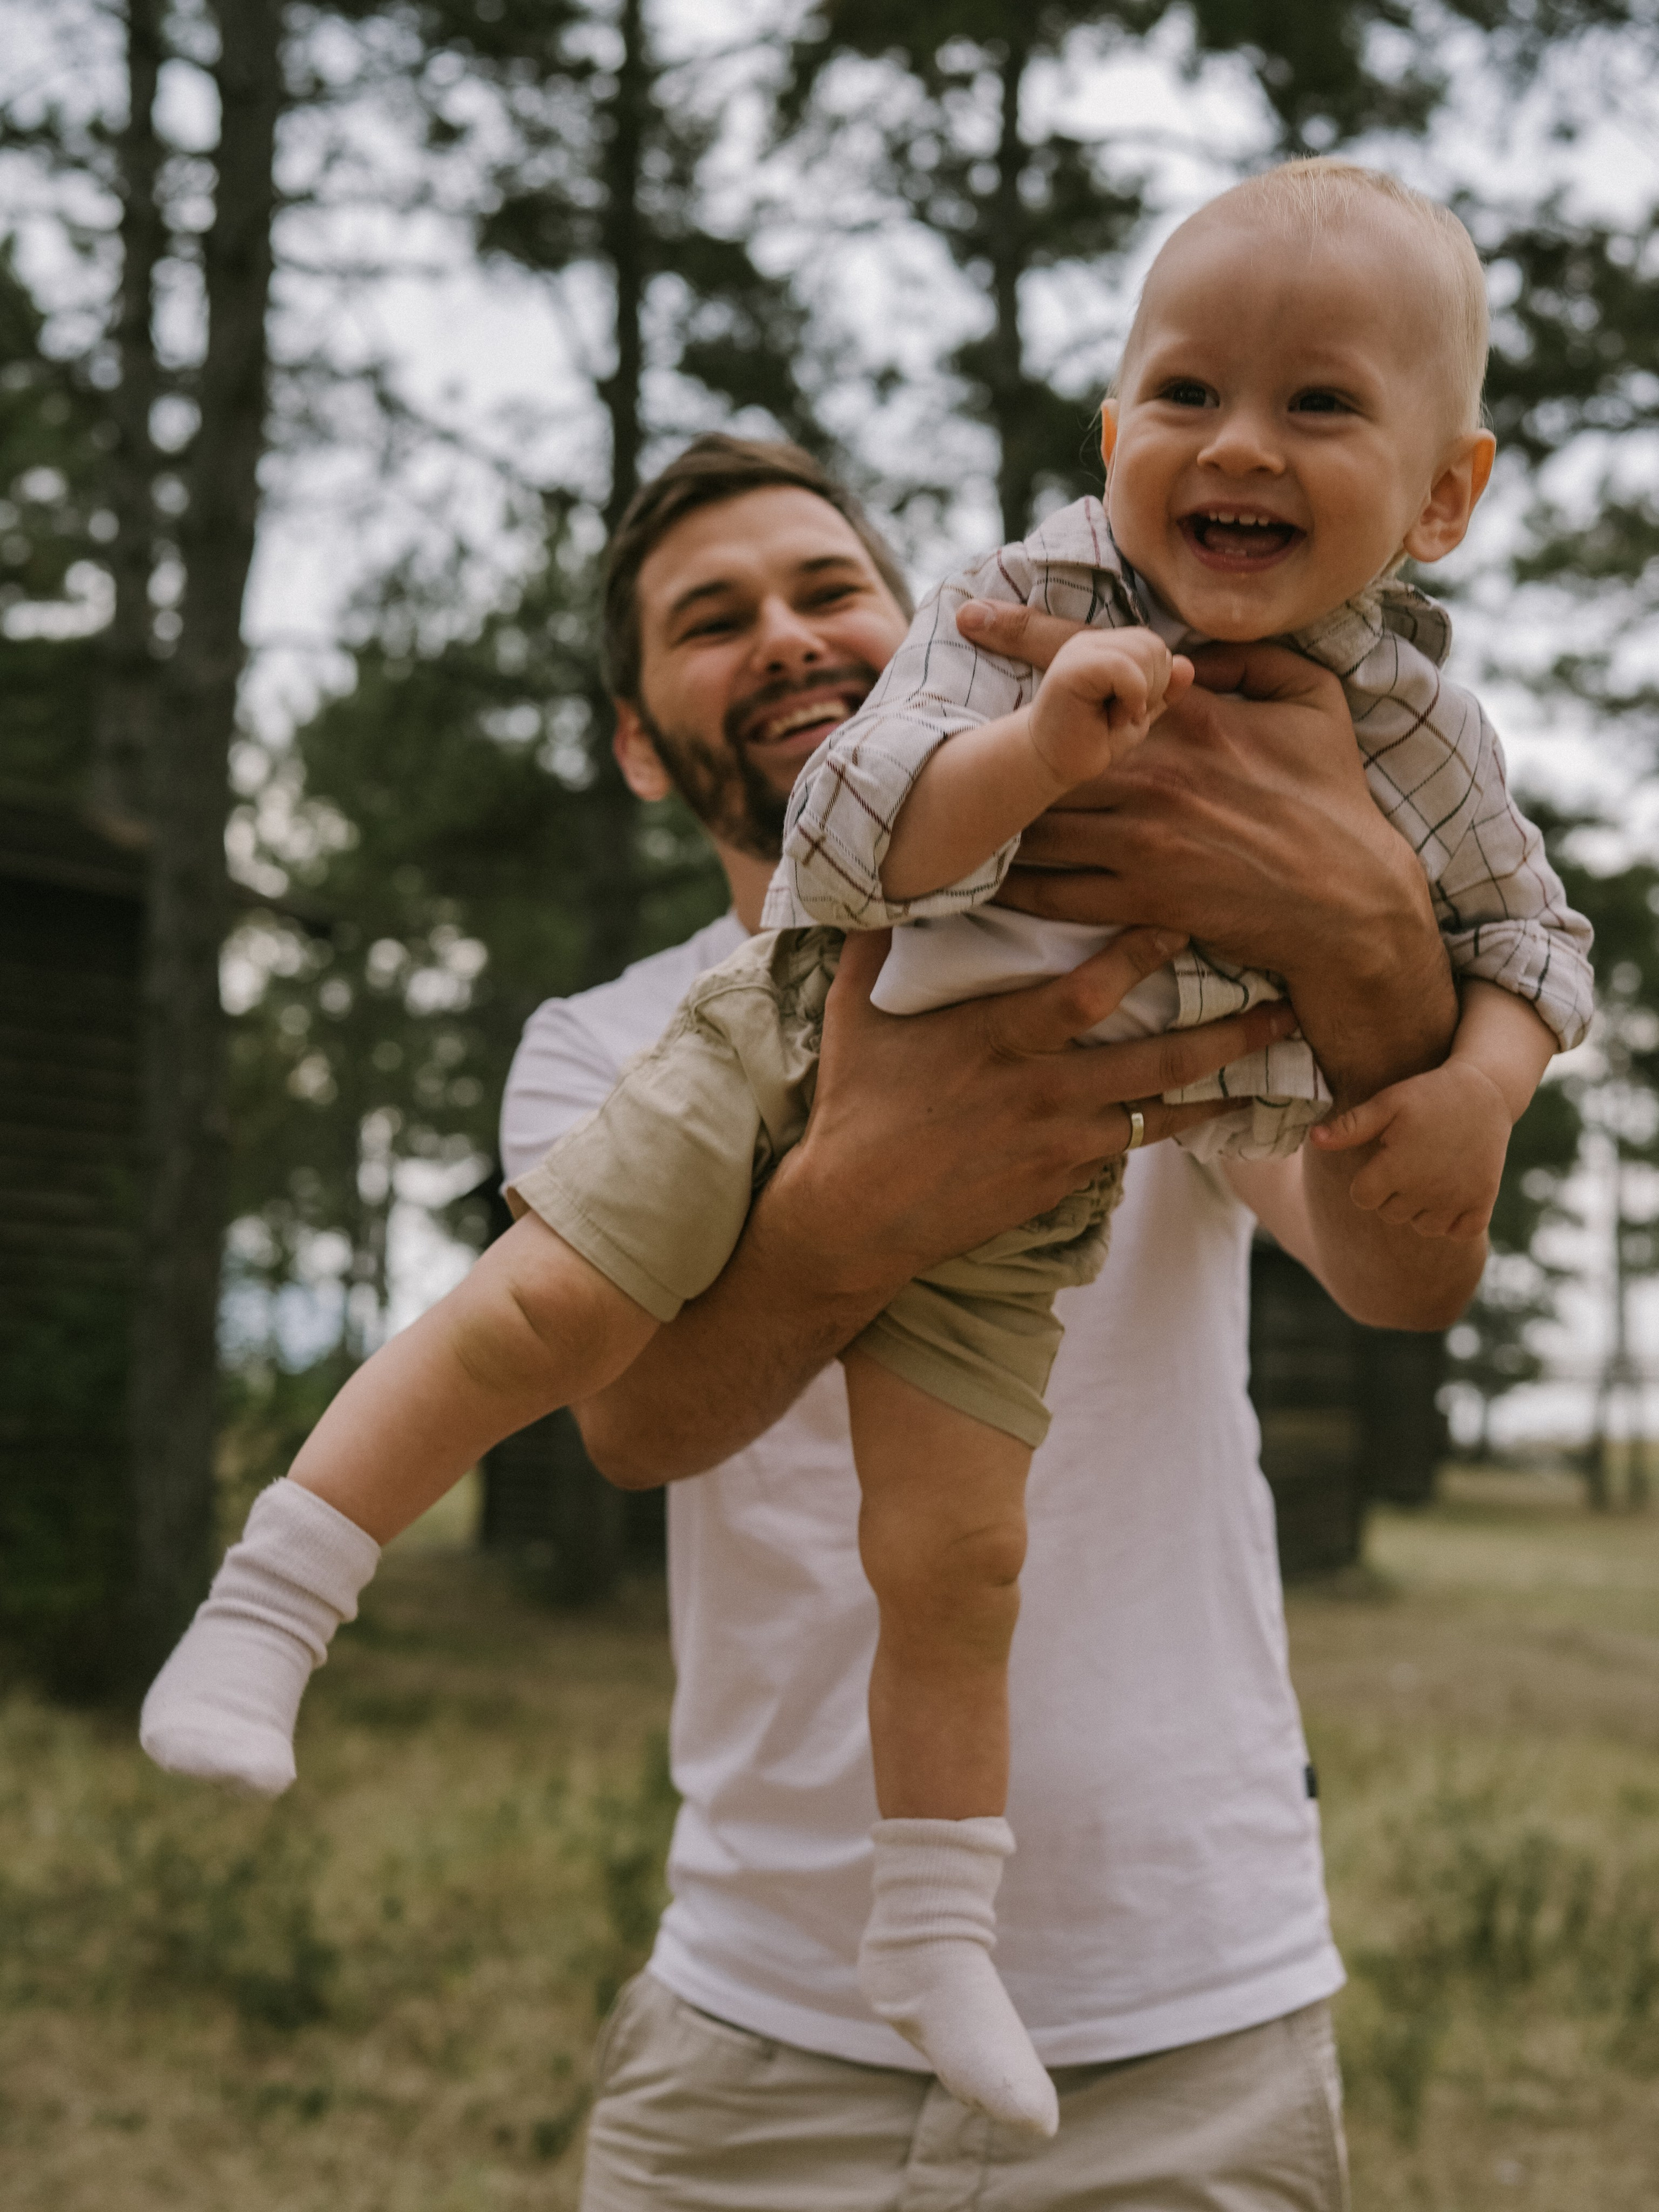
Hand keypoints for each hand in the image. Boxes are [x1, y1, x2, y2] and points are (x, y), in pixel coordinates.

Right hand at [778, 924, 1299, 1293]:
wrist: (855, 1217)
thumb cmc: (854, 1105)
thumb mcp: (853, 1013)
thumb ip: (876, 943)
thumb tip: (889, 874)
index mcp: (997, 1038)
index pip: (1088, 990)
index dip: (1144, 952)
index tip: (1190, 916)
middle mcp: (1041, 1090)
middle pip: (1158, 1058)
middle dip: (1229, 1032)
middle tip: (1288, 1006)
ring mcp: (1058, 1143)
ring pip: (1162, 1111)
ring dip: (1225, 1086)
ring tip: (1279, 1063)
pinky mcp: (1062, 1183)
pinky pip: (1132, 1147)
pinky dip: (1176, 1126)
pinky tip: (1217, 1110)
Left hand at [959, 601, 1456, 1105]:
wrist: (1347, 903)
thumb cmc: (1333, 798)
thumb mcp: (1312, 703)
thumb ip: (1254, 658)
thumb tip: (1199, 644)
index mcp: (1189, 717)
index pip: (1089, 661)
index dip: (1020, 634)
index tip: (970, 617)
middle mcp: (1153, 773)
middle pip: (1040, 745)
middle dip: (982, 737)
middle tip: (931, 734)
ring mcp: (1141, 841)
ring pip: (1033, 821)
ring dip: (988, 813)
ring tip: (941, 806)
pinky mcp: (1137, 899)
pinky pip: (1049, 892)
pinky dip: (1008, 884)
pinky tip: (979, 874)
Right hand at [1026, 627, 1192, 788]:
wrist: (1049, 764)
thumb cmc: (1090, 741)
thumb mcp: (1137, 715)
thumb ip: (1164, 691)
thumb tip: (1187, 665)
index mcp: (1106, 648)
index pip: (1155, 646)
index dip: (1157, 682)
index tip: (1128, 712)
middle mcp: (1092, 642)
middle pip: (1154, 645)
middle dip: (1153, 687)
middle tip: (1122, 715)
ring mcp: (1080, 650)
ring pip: (1144, 651)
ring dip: (1141, 693)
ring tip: (1114, 716)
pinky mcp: (1072, 666)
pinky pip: (1125, 667)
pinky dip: (1132, 697)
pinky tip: (1113, 717)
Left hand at [1309, 1060, 1510, 1240]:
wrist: (1486, 1091)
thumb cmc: (1428, 1095)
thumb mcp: (1387, 1103)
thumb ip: (1350, 1126)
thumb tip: (1313, 1138)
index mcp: (1396, 1168)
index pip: (1362, 1198)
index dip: (1368, 1179)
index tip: (1383, 1157)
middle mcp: (1426, 1190)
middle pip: (1390, 1214)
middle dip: (1394, 1192)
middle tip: (1410, 1160)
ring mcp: (1457, 1199)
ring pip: (1422, 1227)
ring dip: (1421, 1208)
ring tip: (1430, 1174)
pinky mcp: (1482, 1202)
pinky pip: (1458, 1233)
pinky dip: (1453, 1220)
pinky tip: (1452, 1193)